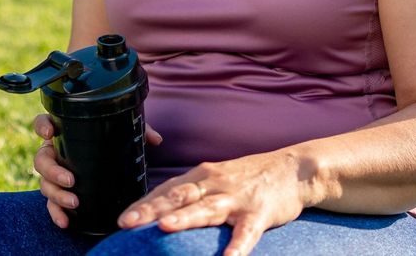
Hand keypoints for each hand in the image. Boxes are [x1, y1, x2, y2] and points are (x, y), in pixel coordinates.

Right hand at [33, 113, 163, 228]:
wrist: (112, 169)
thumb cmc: (112, 145)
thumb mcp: (125, 134)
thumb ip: (139, 130)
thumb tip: (156, 139)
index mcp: (65, 134)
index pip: (44, 123)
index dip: (42, 126)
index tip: (50, 133)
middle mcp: (55, 154)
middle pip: (42, 160)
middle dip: (53, 171)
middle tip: (72, 180)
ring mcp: (55, 176)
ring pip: (45, 184)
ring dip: (57, 195)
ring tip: (75, 203)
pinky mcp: (59, 195)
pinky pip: (51, 205)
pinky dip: (56, 213)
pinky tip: (66, 222)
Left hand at [116, 151, 314, 255]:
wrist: (293, 169)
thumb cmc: (248, 178)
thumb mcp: (215, 180)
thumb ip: (190, 194)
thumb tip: (160, 211)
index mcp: (201, 176)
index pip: (165, 190)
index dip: (143, 204)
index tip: (122, 219)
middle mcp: (214, 184)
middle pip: (178, 196)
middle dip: (151, 209)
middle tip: (127, 223)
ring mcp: (237, 197)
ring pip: (207, 209)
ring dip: (185, 218)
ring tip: (164, 228)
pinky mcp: (260, 212)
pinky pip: (247, 232)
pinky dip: (237, 246)